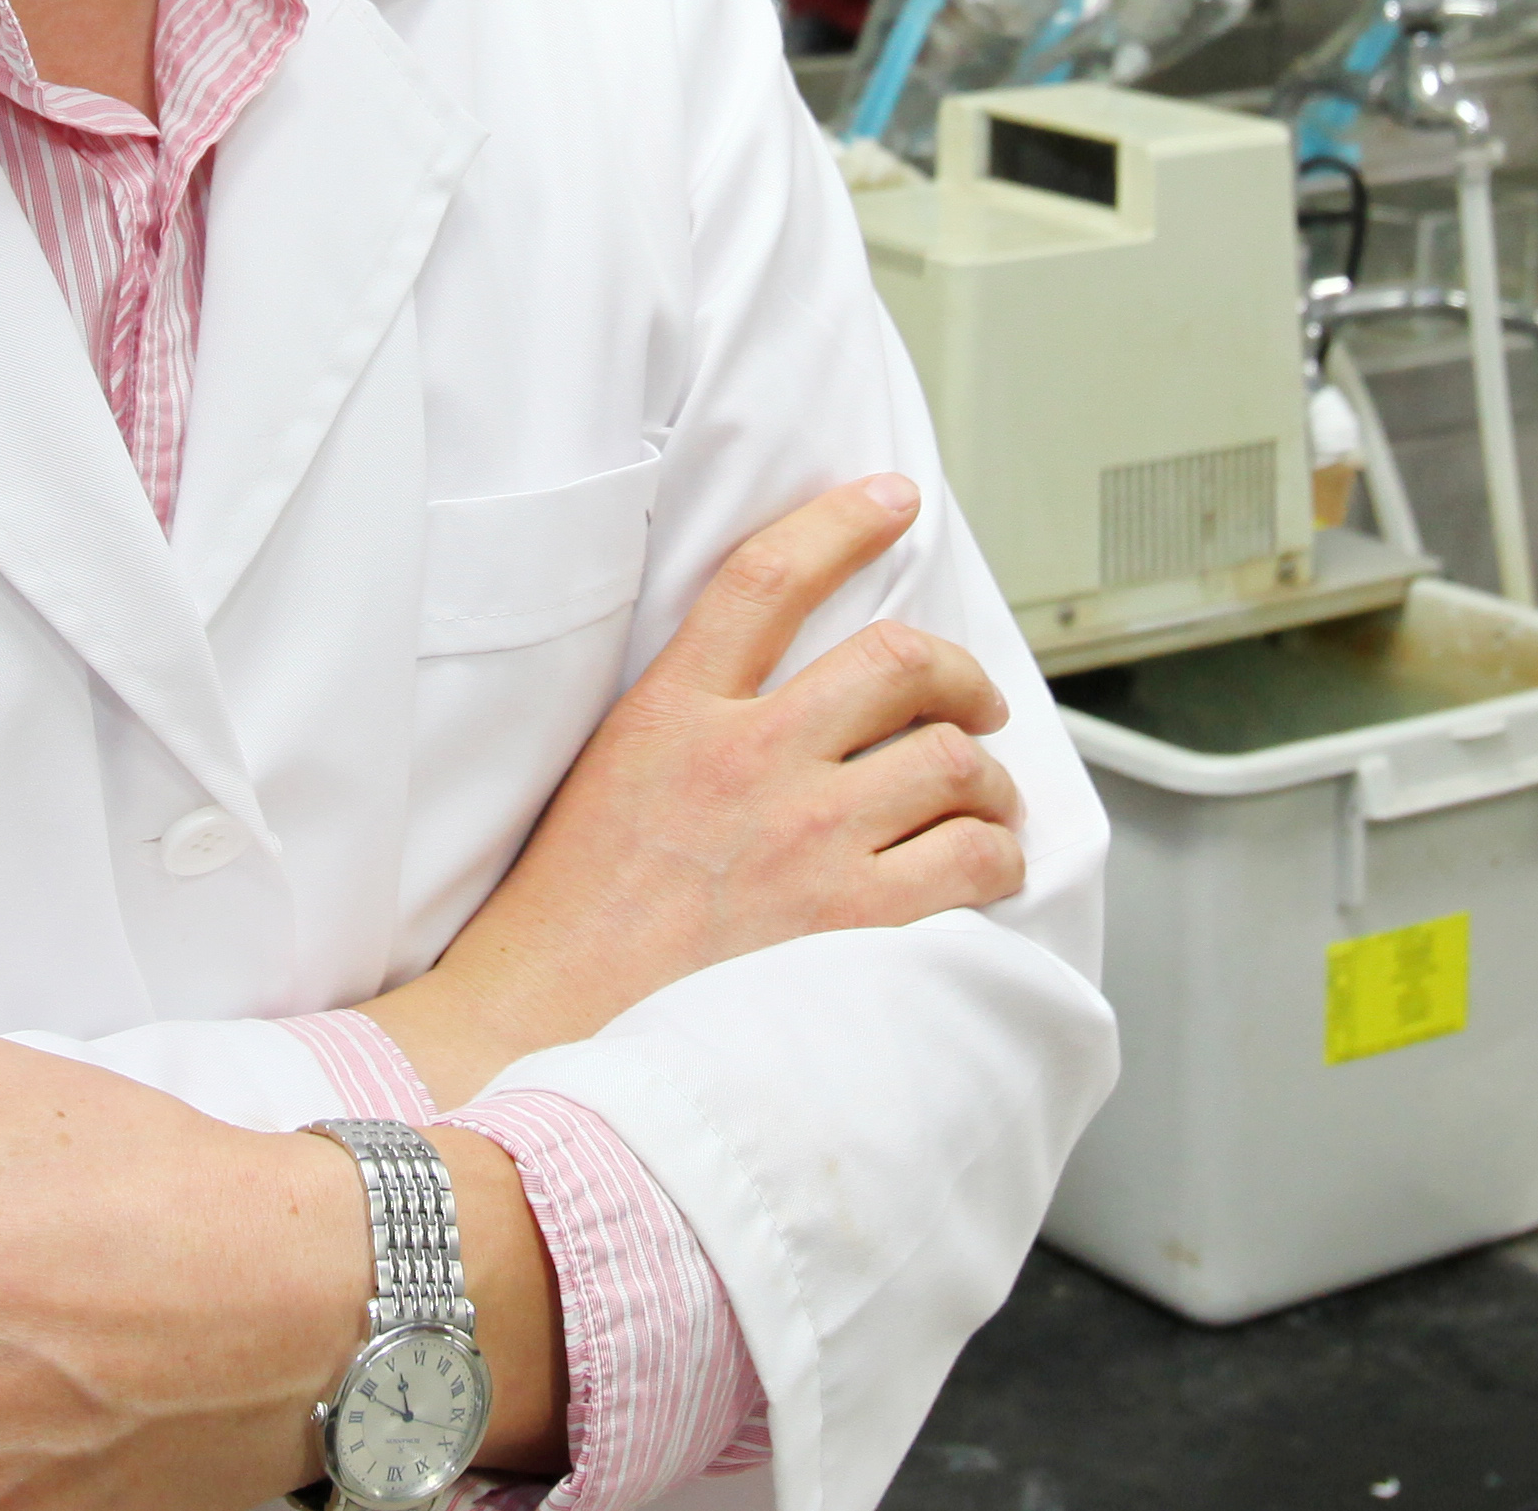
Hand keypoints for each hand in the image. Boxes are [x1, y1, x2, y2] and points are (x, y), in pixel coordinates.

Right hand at [368, 471, 1026, 1104]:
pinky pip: (970, 860)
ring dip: (988, 778)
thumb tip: (783, 697)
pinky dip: (996, 858)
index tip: (892, 501)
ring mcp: (804, 842)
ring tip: (984, 803)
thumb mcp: (607, 777)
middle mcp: (745, 763)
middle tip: (972, 702)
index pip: (766, 579)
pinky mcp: (849, 926)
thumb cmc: (568, 926)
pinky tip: (984, 870)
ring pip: (951, 760)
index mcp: (671, 716)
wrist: (542, 1035)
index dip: (842, 523)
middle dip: (958, 673)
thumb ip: (688, 722)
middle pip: (897, 662)